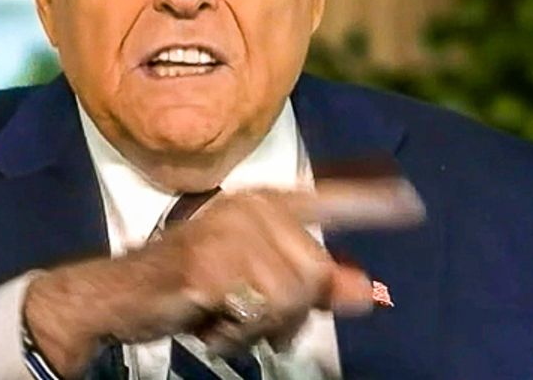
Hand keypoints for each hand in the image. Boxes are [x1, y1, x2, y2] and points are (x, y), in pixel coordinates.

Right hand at [21, 178, 423, 376]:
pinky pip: (258, 312)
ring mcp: (227, 234)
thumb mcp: (257, 285)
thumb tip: (367, 289)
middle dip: (287, 310)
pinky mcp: (209, 267)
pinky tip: (209, 320)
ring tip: (224, 314)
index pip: (325, 200)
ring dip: (260, 323)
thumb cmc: (192, 286)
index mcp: (261, 204)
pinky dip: (237, 332)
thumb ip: (314, 284)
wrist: (121, 294)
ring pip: (291, 295)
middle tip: (246, 315)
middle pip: (313, 271)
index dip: (370, 204)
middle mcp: (248, 209)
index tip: (410, 203)